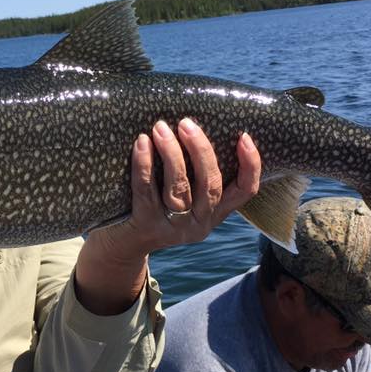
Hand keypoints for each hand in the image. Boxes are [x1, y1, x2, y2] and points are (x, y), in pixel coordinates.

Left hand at [75, 119, 260, 314]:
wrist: (120, 248)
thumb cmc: (154, 207)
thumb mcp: (183, 197)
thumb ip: (195, 173)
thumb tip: (195, 126)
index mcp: (214, 213)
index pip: (245, 191)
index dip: (250, 165)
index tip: (244, 137)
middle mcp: (198, 223)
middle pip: (210, 185)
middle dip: (201, 150)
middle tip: (186, 123)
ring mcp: (173, 227)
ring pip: (179, 187)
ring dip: (172, 153)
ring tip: (161, 128)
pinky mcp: (146, 225)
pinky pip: (146, 190)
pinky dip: (144, 164)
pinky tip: (142, 143)